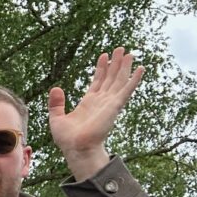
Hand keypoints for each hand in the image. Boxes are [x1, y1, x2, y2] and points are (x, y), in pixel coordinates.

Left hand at [48, 47, 144, 181]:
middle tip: (121, 48)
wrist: (76, 148)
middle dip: (115, 63)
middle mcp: (101, 101)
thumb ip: (56, 103)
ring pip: (119, 80)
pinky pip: (127, 90)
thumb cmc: (67, 139)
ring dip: (125, 66)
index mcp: (89, 103)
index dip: (101, 68)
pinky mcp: (115, 106)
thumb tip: (55, 88)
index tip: (104, 55)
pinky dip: (134, 79)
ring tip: (129, 52)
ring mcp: (109, 103)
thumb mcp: (56, 118)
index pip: (98, 81)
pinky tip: (141, 68)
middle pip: (111, 78)